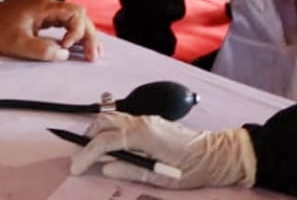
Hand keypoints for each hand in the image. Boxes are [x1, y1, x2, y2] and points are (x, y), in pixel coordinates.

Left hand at [0, 0, 99, 62]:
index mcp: (44, 6)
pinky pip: (63, 23)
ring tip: (92, 54)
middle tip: (93, 56)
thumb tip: (64, 54)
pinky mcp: (40, 17)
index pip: (75, 13)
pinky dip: (73, 34)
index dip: (78, 31)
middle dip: (88, 35)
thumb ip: (42, 50)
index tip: (67, 47)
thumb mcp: (18, 43)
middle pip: (79, 15)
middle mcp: (47, 5)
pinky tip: (77, 47)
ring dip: (83, 35)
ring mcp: (44, 10)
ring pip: (73, 19)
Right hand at [70, 112, 256, 189]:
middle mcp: (140, 121)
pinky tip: (111, 146)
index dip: (87, 154)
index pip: (105, 141)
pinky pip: (121, 121)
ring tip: (92, 154)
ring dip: (96, 134)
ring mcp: (145, 119)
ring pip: (110, 119)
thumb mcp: (163, 178)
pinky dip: (108, 131)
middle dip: (87, 140)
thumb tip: (106, 167)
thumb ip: (132, 171)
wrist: (219, 154)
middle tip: (81, 160)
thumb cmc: (194, 169)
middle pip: (102, 123)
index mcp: (142, 135)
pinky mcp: (149, 122)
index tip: (76, 168)